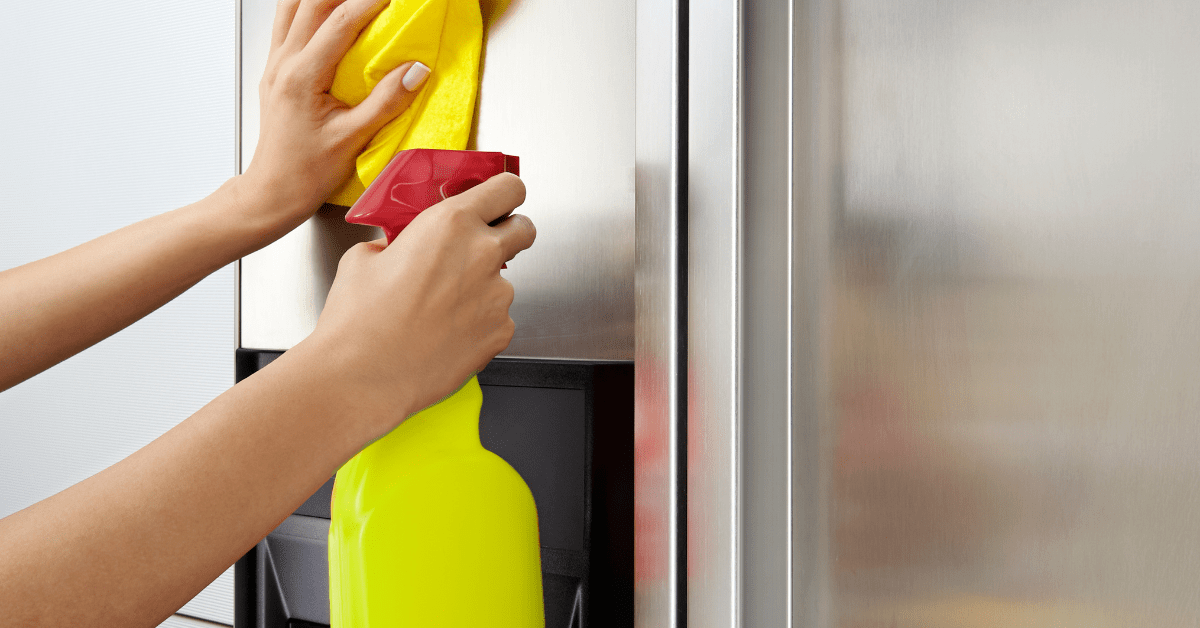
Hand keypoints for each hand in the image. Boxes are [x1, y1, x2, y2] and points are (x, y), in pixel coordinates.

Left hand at [238, 0, 430, 234]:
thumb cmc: (308, 171)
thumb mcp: (354, 138)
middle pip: (310, 2)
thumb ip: (387, 102)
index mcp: (302, 77)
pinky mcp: (276, 71)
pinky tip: (327, 15)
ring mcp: (275, 64)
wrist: (274, 190)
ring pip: (291, 7)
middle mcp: (283, 63)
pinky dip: (308, 9)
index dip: (369, 2)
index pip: (338, 23)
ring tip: (349, 0)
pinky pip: (287, 24)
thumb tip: (416, 72)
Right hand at [308, 173, 535, 438]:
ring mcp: (498, 296)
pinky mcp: (501, 332)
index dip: (504, 194)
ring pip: (505, 281)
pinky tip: (447, 333)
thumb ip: (397, 242)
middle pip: (525, 229)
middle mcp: (483, 254)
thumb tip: (400, 248)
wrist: (362, 377)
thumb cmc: (359, 320)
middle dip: (508, 234)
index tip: (498, 202)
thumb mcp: (365, 257)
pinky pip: (499, 318)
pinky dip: (480, 323)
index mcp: (451, 223)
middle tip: (480, 248)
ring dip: (482, 287)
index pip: (508, 187)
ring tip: (441, 309)